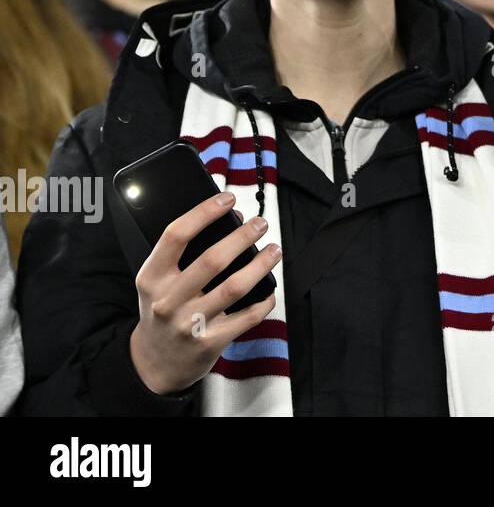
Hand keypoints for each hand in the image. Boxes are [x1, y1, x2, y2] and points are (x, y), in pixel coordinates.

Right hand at [128, 192, 281, 394]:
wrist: (152, 363)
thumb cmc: (163, 309)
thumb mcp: (159, 281)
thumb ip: (186, 253)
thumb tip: (234, 219)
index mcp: (151, 277)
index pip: (176, 235)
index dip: (204, 212)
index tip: (228, 197)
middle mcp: (167, 300)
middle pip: (211, 260)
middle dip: (242, 237)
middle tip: (261, 224)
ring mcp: (188, 324)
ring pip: (234, 287)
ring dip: (260, 265)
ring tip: (274, 250)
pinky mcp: (209, 343)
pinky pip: (246, 317)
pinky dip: (264, 301)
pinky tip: (271, 289)